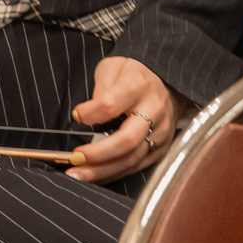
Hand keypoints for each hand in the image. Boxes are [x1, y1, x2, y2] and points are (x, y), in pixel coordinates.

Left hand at [70, 57, 175, 182]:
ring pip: (131, 159)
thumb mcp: (114, 67)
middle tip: (75, 158)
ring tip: (77, 174)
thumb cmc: (133, 76)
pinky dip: (112, 174)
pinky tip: (94, 176)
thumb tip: (89, 113)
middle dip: (98, 153)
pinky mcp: (160, 150)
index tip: (77, 115)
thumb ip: (101, 85)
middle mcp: (154, 111)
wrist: (167, 87)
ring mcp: (160, 133)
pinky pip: (135, 167)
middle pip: (127, 139)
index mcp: (139, 86)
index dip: (91, 112)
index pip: (112, 104)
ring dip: (102, 171)